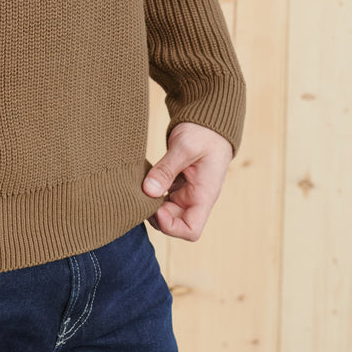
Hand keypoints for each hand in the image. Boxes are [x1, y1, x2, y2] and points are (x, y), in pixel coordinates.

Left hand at [141, 121, 233, 240]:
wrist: (209, 120)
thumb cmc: (204, 133)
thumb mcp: (185, 147)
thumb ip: (166, 169)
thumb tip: (148, 191)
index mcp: (204, 195)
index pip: (191, 230)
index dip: (171, 226)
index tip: (156, 208)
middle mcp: (196, 198)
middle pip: (174, 223)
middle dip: (155, 214)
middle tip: (141, 194)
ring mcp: (187, 192)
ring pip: (166, 211)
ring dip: (152, 204)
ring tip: (141, 186)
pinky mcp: (178, 184)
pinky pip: (163, 197)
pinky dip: (152, 193)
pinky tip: (145, 180)